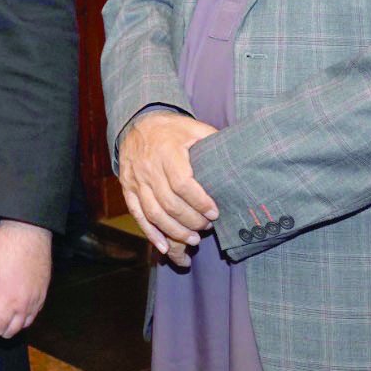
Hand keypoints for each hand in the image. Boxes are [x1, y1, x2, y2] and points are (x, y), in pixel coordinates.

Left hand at [0, 219, 51, 338]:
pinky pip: (33, 315)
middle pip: (9, 332)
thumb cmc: (3, 246)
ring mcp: (37, 300)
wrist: (29, 230)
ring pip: (23, 325)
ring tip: (0, 305)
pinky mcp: (44, 293)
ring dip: (9, 321)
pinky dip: (22, 315)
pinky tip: (14, 301)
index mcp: (9, 300)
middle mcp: (26, 305)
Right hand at [118, 110, 219, 267]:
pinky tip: (164, 247)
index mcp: (167, 152)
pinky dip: (150, 233)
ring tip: (193, 240)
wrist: (137, 124)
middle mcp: (149, 168)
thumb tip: (241, 155)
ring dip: (174, 231)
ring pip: (154, 213)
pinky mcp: (128, 190)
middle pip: (169, 203)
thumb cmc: (172, 129)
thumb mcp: (194, 128)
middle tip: (207, 227)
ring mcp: (137, 181)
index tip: (215, 212)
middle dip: (191, 221)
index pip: (182, 183)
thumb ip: (213, 141)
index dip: (199, 202)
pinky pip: (138, 215)